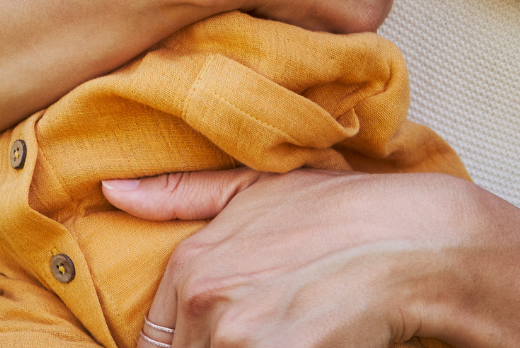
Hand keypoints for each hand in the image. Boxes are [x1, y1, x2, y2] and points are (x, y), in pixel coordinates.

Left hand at [104, 168, 482, 347]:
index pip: (156, 344)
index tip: (226, 337)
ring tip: (284, 333)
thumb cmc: (335, 213)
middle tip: (265, 330)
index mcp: (192, 265)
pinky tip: (305, 343)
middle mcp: (206, 301)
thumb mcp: (254, 188)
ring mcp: (239, 336)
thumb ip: (179, 194)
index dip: (186, 347)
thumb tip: (111, 188)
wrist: (408, 239)